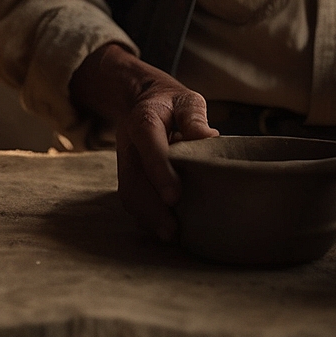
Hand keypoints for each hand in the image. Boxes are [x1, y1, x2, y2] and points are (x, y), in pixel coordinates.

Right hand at [69, 42, 216, 240]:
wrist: (142, 101)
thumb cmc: (172, 103)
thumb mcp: (187, 100)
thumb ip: (194, 117)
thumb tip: (209, 139)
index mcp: (144, 120)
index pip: (148, 144)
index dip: (159, 170)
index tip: (174, 196)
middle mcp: (130, 144)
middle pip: (134, 178)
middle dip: (151, 207)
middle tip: (172, 230)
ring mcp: (126, 162)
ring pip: (129, 192)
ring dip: (147, 217)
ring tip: (171, 236)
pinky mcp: (128, 176)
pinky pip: (131, 199)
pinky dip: (145, 217)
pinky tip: (163, 231)